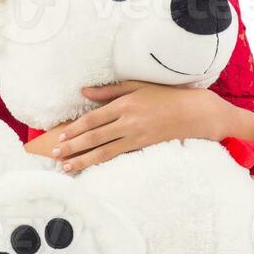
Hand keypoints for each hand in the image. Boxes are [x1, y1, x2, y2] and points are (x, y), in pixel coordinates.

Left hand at [42, 81, 253, 173]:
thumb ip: (110, 91)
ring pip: (104, 151)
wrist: (197, 112)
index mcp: (126, 103)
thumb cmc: (168, 95)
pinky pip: (119, 156)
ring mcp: (137, 136)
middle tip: (56, 154)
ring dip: (83, 159)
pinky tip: (92, 167)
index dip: (76, 128)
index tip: (62, 135)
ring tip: (67, 167)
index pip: (94, 118)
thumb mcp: (139, 86)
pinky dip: (103, 162)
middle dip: (73, 146)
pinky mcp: (145, 147)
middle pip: (94, 136)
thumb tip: (84, 91)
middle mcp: (129, 121)